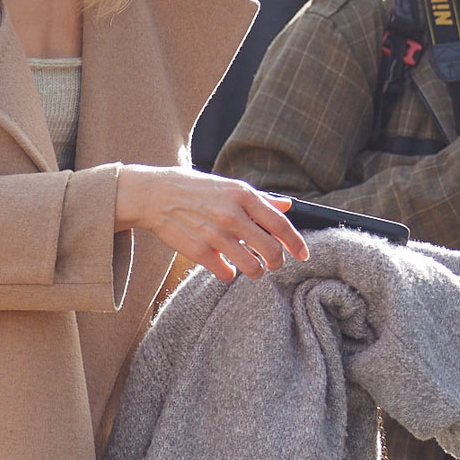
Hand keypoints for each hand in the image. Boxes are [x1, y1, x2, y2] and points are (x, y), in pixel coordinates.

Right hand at [113, 167, 310, 283]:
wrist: (156, 194)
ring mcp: (215, 234)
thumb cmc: (195, 189)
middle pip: (271, 250)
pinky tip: (224, 266)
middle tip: (274, 264)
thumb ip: (260, 199)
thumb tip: (287, 207)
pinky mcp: (198, 251)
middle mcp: (232, 215)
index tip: (304, 255)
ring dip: (255, 271)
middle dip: (277, 262)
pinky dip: (228, 273)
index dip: (296, 243)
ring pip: (251, 267)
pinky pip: (225, 273)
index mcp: (243, 195)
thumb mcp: (229, 186)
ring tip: (252, 268)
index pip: (280, 224)